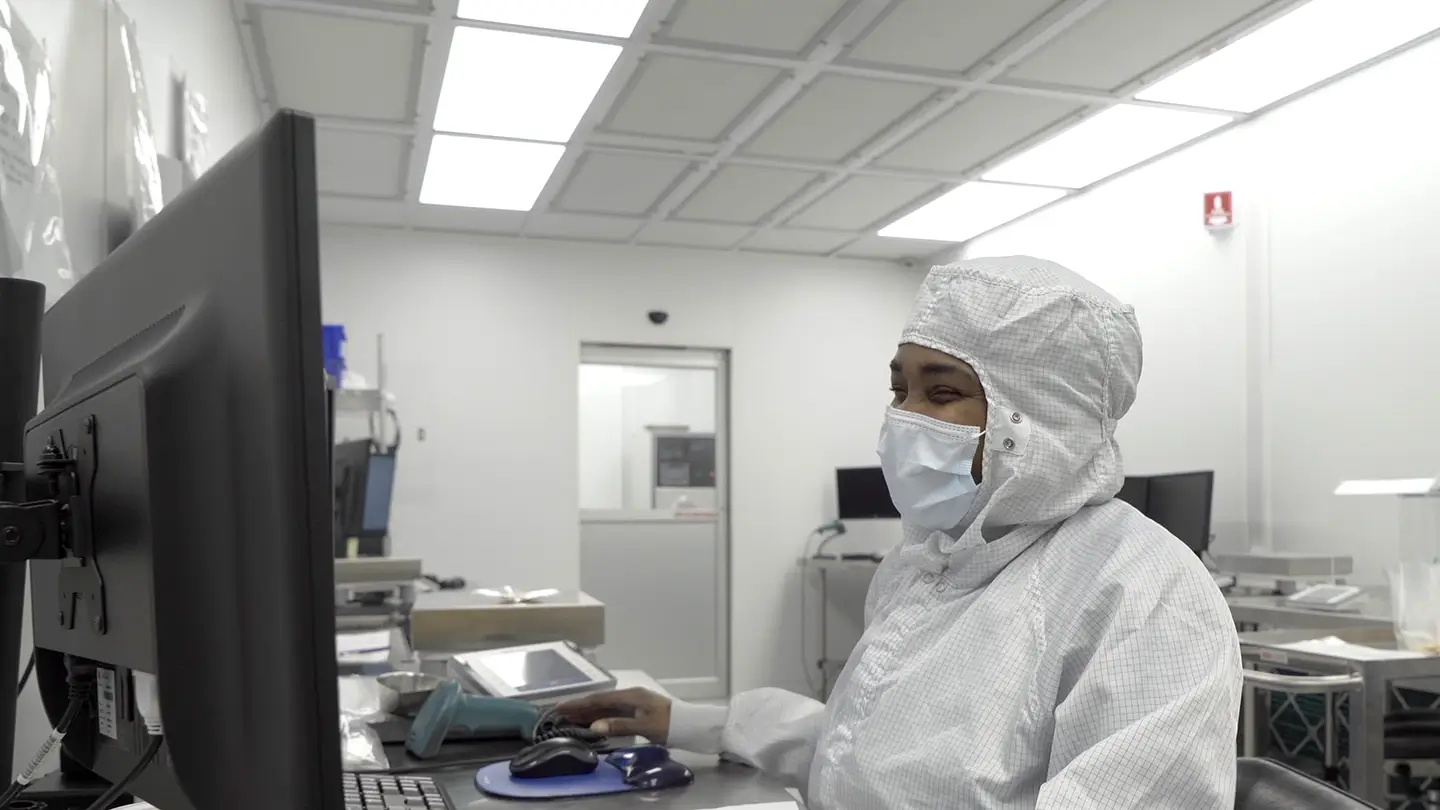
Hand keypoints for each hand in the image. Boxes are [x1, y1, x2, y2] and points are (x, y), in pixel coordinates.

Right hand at [555, 688, 671, 741]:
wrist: (690, 725)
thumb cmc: (668, 724)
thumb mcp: (644, 727)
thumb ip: (619, 726)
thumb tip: (594, 726)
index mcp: (630, 695)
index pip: (598, 698)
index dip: (579, 703)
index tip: (560, 706)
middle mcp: (629, 696)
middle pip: (599, 701)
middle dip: (579, 706)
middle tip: (558, 712)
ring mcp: (633, 704)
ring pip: (604, 707)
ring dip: (587, 712)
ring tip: (569, 717)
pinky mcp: (636, 712)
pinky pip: (612, 713)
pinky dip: (599, 717)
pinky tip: (590, 722)